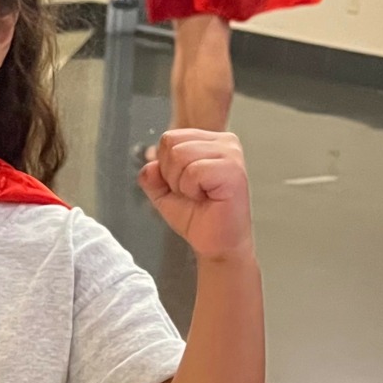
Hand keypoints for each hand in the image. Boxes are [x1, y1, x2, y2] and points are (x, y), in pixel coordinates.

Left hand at [139, 128, 253, 261]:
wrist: (217, 245)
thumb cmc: (199, 218)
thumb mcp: (164, 194)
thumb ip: (152, 177)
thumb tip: (149, 167)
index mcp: (211, 141)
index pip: (169, 138)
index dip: (166, 168)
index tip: (185, 186)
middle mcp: (225, 142)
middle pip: (171, 144)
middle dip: (171, 176)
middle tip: (193, 193)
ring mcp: (231, 154)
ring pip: (179, 155)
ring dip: (181, 184)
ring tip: (200, 196)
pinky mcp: (233, 170)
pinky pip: (193, 172)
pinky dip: (192, 191)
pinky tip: (208, 198)